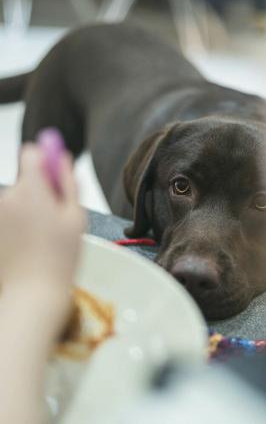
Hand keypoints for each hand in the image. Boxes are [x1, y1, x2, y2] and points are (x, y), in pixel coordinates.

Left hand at [0, 145, 84, 314]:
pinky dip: (23, 219)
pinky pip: (12, 212)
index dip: (47, 159)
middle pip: (26, 176)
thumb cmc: (60, 257)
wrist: (33, 292)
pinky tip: (34, 241)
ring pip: (20, 196)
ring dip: (34, 205)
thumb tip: (63, 158)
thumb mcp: (76, 216)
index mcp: (30, 190)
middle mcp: (8, 198)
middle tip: (59, 215)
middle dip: (43, 187)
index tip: (57, 175)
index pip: (31, 153)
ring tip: (47, 233)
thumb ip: (69, 182)